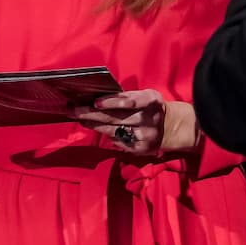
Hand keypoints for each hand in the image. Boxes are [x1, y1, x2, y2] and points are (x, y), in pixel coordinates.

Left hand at [73, 90, 198, 155]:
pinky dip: (105, 135)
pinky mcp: (141, 149)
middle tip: (74, 109)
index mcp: (151, 101)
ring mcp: (145, 136)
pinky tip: (94, 128)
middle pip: (116, 118)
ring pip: (113, 131)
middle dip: (92, 113)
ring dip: (94, 124)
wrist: (171, 127)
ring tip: (79, 118)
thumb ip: (128, 97)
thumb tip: (98, 98)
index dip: (111, 102)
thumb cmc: (151, 107)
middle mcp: (148, 119)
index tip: (95, 102)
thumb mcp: (146, 96)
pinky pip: (118, 142)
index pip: (129, 102)